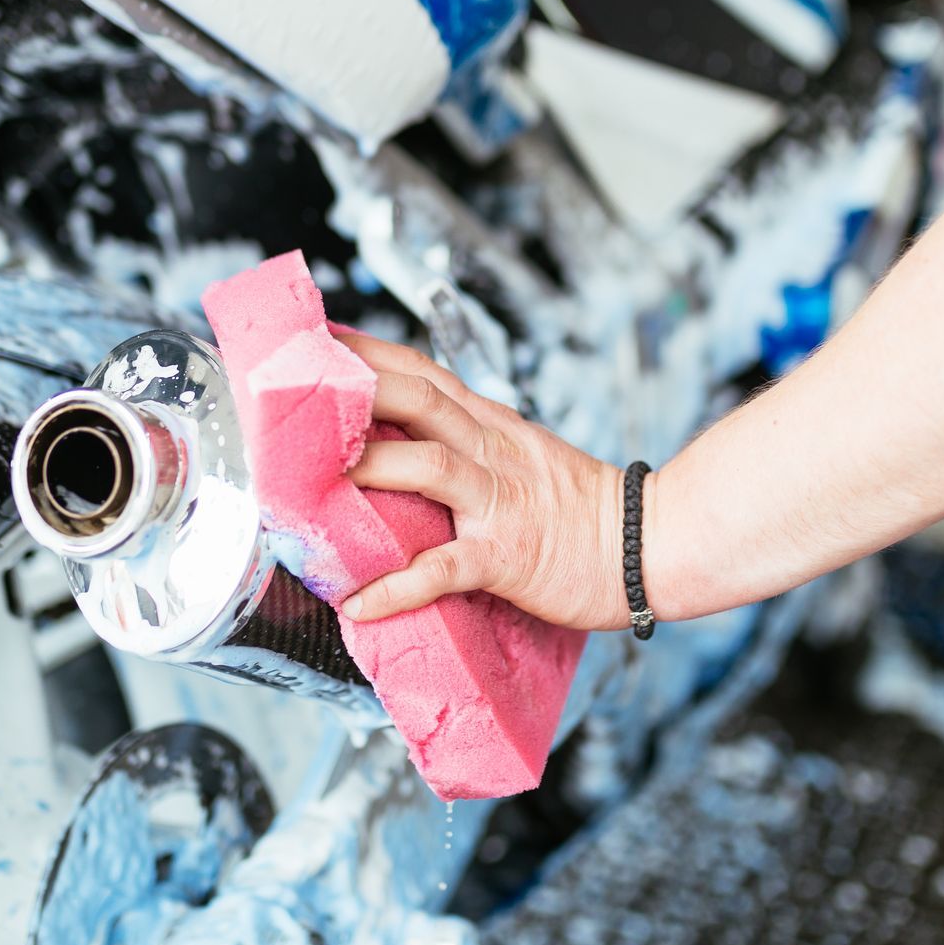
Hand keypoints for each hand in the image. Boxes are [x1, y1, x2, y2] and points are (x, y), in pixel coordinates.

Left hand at [333, 331, 632, 630]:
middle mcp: (491, 450)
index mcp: (491, 424)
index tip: (313, 341)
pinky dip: (397, 585)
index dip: (366, 353)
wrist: (649, 545)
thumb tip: (402, 442)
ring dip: (368, 468)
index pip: (422, 371)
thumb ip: (468, 442)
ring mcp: (499, 501)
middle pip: (418, 398)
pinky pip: (445, 567)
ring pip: (428, 465)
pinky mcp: (508, 556)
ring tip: (308, 487)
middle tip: (294, 395)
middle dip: (355, 390)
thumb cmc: (580, 509)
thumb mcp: (521, 454)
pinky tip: (358, 603)